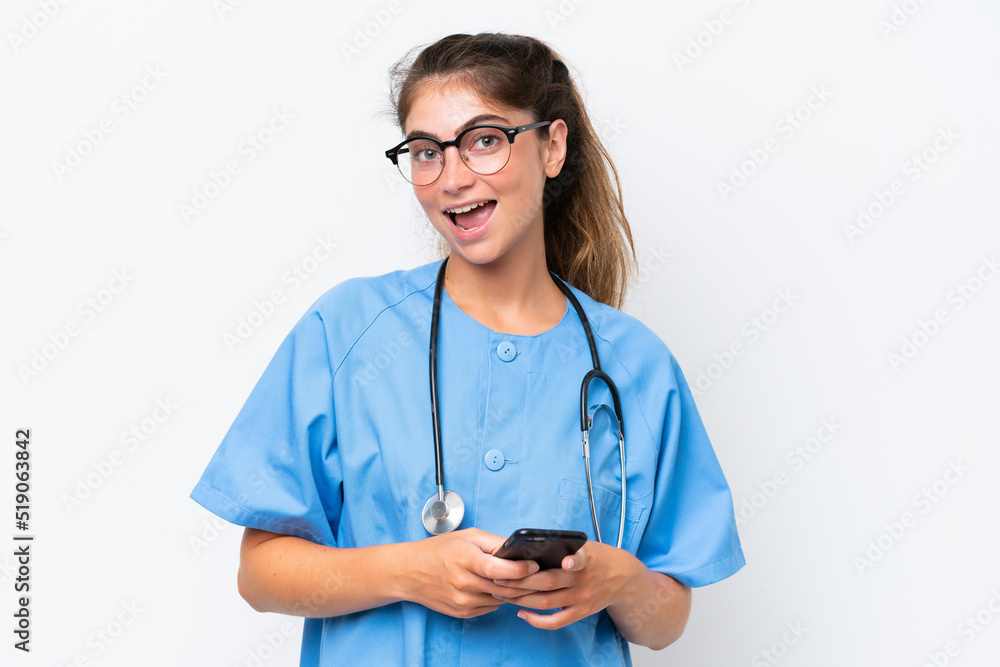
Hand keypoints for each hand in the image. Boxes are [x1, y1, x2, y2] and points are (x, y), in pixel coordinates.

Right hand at [401, 528, 539, 618]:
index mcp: (465, 559)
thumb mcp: (467, 537)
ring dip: (511, 591)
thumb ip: (494, 543)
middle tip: (536, 575)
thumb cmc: (438, 550)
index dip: (520, 569)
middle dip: (524, 582)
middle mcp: (463, 583)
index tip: (533, 565)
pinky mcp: (462, 612)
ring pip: (500, 599)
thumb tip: (518, 549)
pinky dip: (497, 597)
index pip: (498, 569)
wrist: (409, 572)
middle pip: (504, 588)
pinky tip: (494, 586)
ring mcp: (462, 601)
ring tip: (516, 579)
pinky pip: (490, 607)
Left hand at [489, 541, 636, 629]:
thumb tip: (528, 547)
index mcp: (585, 558)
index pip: (580, 558)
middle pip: (548, 582)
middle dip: (519, 581)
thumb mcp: (585, 545)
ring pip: (546, 602)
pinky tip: (522, 613)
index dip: (573, 560)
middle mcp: (582, 579)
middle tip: (497, 578)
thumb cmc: (596, 557)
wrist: (623, 577)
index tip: (566, 560)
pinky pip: (556, 621)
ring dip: (520, 599)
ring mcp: (581, 598)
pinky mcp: (580, 612)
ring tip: (501, 594)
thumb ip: (563, 546)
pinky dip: (537, 621)